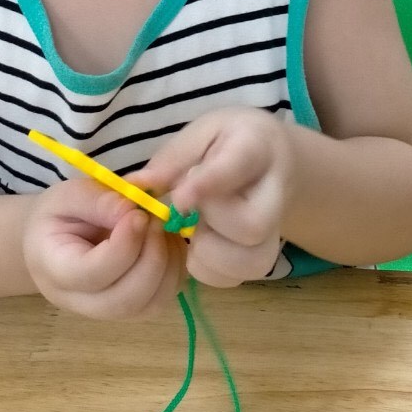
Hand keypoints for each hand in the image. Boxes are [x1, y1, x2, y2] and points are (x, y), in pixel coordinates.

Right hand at [23, 177, 186, 318]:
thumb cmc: (56, 216)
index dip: (125, 246)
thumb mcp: (66, 196)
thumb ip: (97, 201)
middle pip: (126, 299)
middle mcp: (82, 302)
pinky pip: (163, 299)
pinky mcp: (132, 308)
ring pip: (150, 305)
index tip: (139, 214)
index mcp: (57, 271)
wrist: (50, 241)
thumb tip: (134, 209)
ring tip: (162, 228)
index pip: (94, 274)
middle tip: (156, 219)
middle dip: (152, 258)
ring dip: (168, 264)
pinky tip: (166, 240)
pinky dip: (175, 270)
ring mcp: (109, 311)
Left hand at [136, 109, 296, 287]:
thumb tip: (136, 187)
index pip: (236, 166)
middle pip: (251, 226)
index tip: (178, 199)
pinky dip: (207, 269)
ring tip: (195, 229)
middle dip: (209, 225)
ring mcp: (275, 231)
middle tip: (189, 211)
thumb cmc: (227, 143)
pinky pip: (235, 278)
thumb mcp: (200, 134)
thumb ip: (171, 160)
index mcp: (255, 148)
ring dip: (207, 253)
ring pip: (249, 261)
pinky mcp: (264, 257)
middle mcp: (275, 192)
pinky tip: (200, 246)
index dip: (207, 185)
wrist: (270, 159)